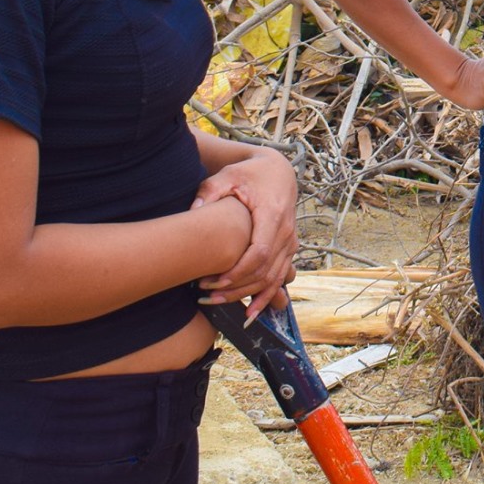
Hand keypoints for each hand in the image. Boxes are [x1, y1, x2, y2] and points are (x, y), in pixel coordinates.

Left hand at [194, 147, 297, 322]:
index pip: (259, 253)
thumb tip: (193, 212)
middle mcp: (286, 231)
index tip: (212, 282)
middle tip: (206, 296)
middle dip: (236, 288)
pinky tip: (251, 313)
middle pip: (265, 271)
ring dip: (247, 296)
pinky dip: (267, 296)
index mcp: (272, 214)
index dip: (237, 272)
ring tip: (218, 304)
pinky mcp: (290, 248)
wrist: (277, 170)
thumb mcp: (226, 176)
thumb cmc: (249, 174)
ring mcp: (290, 241)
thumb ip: (209, 192)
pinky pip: (281, 277)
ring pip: (274, 278)